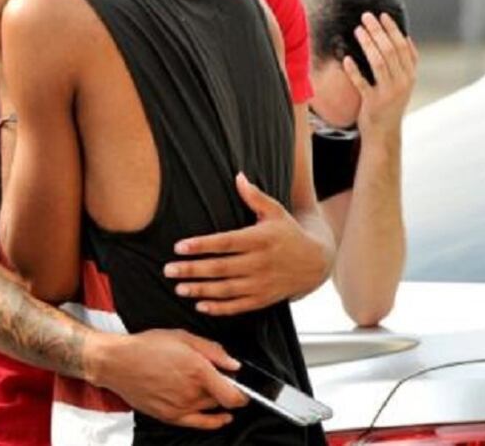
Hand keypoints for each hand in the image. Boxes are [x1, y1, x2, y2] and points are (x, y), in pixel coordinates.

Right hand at [88, 329, 246, 429]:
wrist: (117, 362)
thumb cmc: (146, 347)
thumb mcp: (182, 336)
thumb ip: (212, 350)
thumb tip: (234, 364)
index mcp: (198, 370)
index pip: (234, 395)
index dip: (244, 393)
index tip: (244, 387)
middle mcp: (191, 392)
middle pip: (223, 400)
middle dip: (225, 389)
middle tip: (217, 378)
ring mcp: (180, 407)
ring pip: (212, 409)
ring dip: (215, 400)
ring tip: (206, 387)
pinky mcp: (170, 416)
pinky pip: (200, 424)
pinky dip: (213, 421)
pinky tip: (220, 418)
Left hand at [163, 173, 329, 315]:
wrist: (316, 262)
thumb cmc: (289, 232)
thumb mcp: (276, 212)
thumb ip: (255, 197)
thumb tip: (238, 176)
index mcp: (260, 240)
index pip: (226, 243)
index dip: (202, 245)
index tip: (179, 247)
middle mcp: (260, 263)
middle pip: (221, 268)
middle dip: (193, 270)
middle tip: (168, 270)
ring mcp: (262, 284)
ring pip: (227, 289)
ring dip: (201, 290)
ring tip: (179, 288)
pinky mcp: (264, 299)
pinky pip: (239, 306)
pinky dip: (220, 308)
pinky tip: (200, 306)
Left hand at [345, 12, 417, 138]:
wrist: (384, 132)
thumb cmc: (389, 103)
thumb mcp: (403, 83)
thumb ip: (405, 63)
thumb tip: (406, 38)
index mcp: (410, 75)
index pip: (403, 47)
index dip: (393, 30)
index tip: (382, 15)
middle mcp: (403, 82)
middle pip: (391, 51)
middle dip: (378, 31)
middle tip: (366, 16)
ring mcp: (389, 93)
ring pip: (379, 63)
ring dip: (368, 44)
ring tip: (358, 30)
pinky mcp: (373, 103)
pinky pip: (362, 83)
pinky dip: (354, 71)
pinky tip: (346, 59)